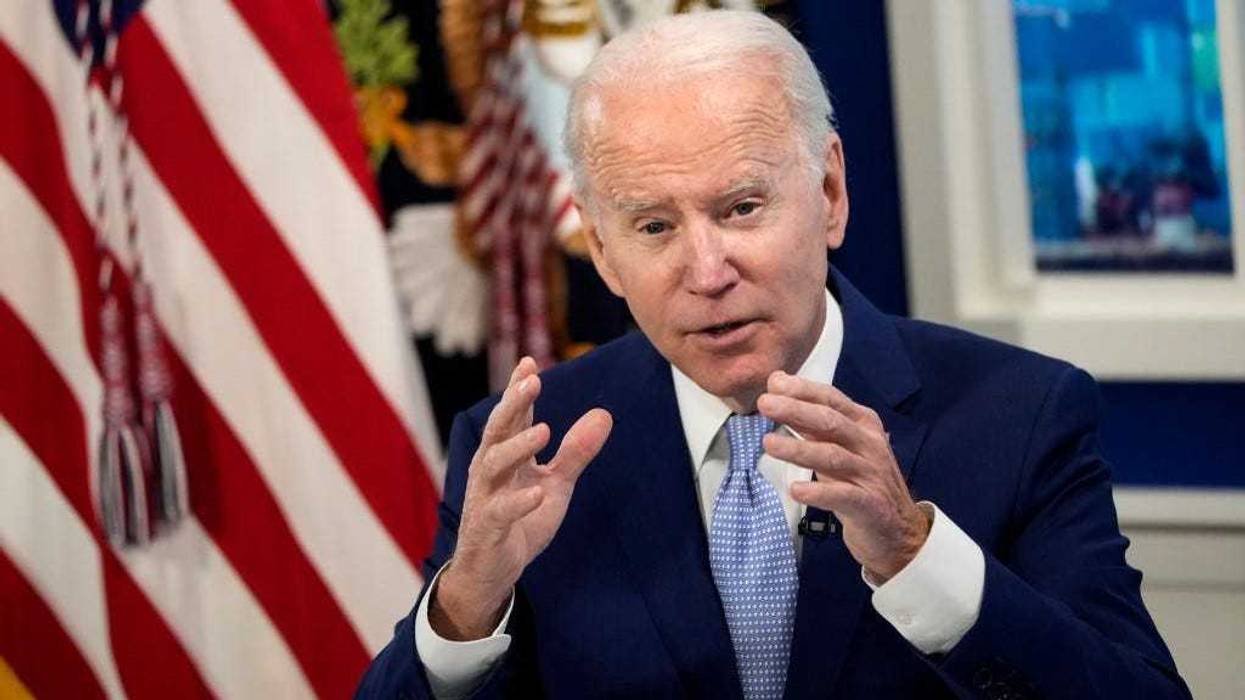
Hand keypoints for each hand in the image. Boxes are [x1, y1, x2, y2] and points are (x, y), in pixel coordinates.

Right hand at [431, 357, 612, 639]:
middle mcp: (490, 470)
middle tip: (531, 381)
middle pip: (498, 430)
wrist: (491, 571)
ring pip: (494, 464)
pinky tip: (537, 492)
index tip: (530, 362)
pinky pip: (500, 512)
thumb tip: (604, 414)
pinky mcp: (488, 527)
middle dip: (513, 404)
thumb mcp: (555, 484)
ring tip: (545, 430)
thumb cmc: (520, 520)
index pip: (512, 416)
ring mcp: (485, 497)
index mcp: (505, 455)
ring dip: (518, 446)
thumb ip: (576, 452)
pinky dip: (518, 502)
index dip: (519, 389)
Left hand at [756, 371, 929, 582]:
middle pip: (831, 422)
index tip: (773, 383)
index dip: (803, 390)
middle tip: (765, 403)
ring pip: (833, 456)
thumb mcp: (838, 447)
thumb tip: (778, 387)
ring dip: (799, 449)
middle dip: (797, 410)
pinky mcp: (871, 505)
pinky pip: (843, 496)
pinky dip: (819, 493)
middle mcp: (870, 444)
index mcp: (864, 424)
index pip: (832, 400)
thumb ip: (811, 422)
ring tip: (768, 443)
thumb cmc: (861, 482)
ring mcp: (872, 474)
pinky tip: (796, 490)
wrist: (899, 530)